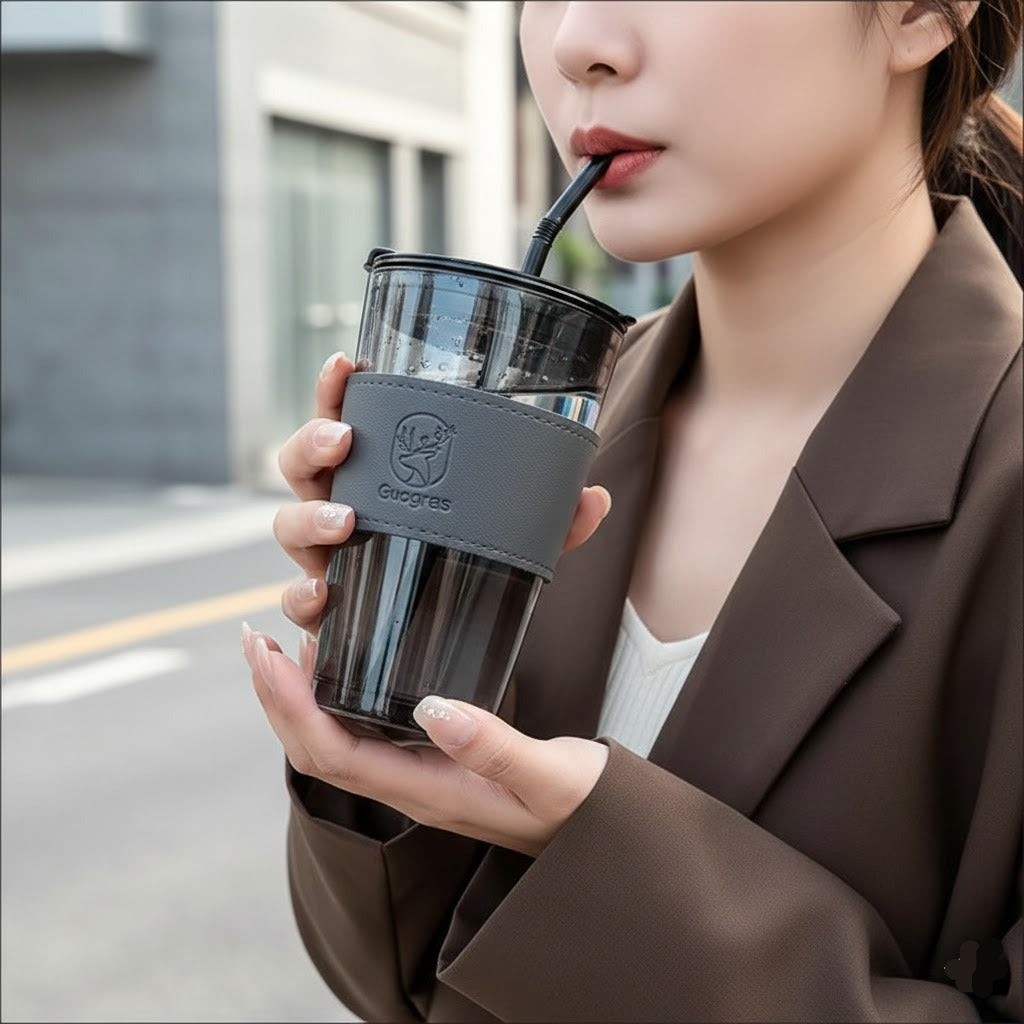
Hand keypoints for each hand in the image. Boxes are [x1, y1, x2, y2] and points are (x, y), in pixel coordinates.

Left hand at [241, 623, 608, 857]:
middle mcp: (412, 787)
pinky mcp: (431, 760)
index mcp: (429, 793)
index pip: (335, 753)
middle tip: (253, 641)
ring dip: (296, 696)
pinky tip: (337, 664)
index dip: (292, 706)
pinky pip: (362, 732)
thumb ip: (496, 746)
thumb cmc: (580, 807)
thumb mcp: (551, 775)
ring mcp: (419, 776)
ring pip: (334, 740)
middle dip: (276, 696)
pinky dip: (333, 696)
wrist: (598, 829)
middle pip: (317, 748)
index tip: (269, 654)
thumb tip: (434, 708)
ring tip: (277, 645)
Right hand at [273, 350, 612, 634]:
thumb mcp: (508, 538)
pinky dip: (303, 597)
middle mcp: (342, 505)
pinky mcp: (326, 606)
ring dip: (309, 518)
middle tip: (344, 440)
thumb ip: (546, 519)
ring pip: (288, 526)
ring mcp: (327, 556)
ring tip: (345, 518)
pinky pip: (298, 600)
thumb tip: (594, 498)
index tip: (346, 363)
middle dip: (312, 444)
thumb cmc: (460, 565)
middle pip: (301, 463)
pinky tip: (323, 595)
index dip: (336, 390)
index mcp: (378, 474)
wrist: (436, 639)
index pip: (345, 420)